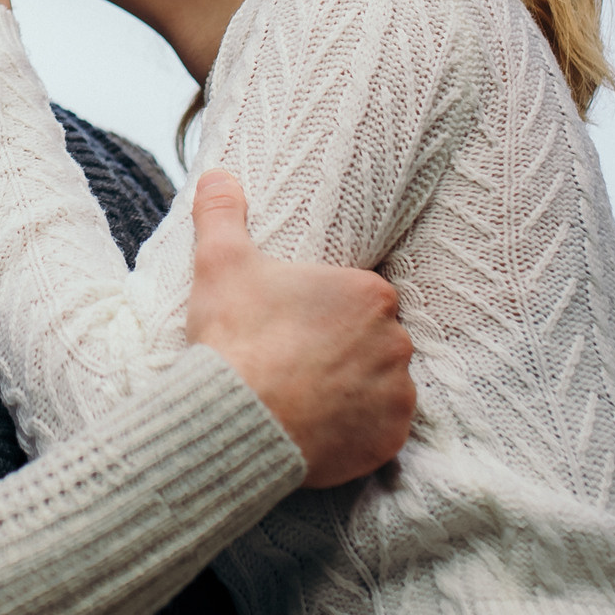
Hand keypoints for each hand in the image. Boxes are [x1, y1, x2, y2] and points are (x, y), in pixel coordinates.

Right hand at [186, 170, 415, 488]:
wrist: (237, 420)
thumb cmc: (235, 336)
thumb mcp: (221, 263)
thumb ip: (222, 213)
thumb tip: (217, 174)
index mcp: (369, 293)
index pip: (361, 296)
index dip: (326, 309)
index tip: (295, 322)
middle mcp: (396, 341)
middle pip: (373, 339)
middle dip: (343, 347)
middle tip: (296, 357)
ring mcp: (397, 394)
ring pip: (380, 383)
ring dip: (353, 388)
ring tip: (305, 394)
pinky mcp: (389, 440)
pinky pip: (379, 429)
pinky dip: (356, 429)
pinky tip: (317, 424)